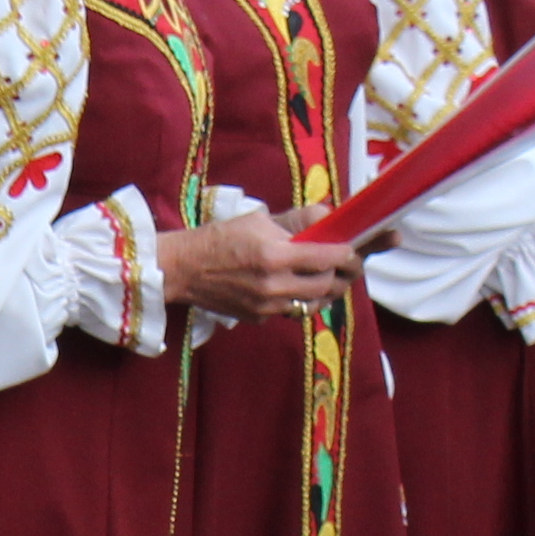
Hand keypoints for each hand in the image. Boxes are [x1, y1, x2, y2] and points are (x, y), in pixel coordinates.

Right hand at [160, 208, 355, 323]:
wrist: (182, 268)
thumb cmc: (218, 239)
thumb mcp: (257, 220)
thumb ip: (296, 221)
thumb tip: (326, 217)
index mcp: (274, 255)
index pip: (325, 258)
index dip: (346, 255)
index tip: (352, 251)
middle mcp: (273, 285)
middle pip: (325, 286)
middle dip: (342, 276)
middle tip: (348, 266)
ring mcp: (266, 306)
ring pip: (312, 304)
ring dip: (325, 292)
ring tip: (329, 279)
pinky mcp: (258, 318)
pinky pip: (290, 312)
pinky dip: (300, 300)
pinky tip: (297, 288)